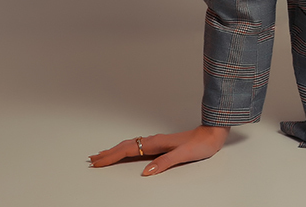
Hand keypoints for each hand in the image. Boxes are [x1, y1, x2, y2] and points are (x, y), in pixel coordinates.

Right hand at [88, 125, 228, 175]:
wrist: (213, 134)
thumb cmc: (201, 144)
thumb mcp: (184, 155)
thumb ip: (165, 162)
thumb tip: (146, 172)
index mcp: (156, 143)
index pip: (128, 150)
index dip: (111, 156)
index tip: (97, 162)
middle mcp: (154, 141)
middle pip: (125, 146)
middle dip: (108, 153)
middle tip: (92, 160)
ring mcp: (157, 141)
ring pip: (130, 145)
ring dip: (115, 150)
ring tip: (102, 155)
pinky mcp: (162, 144)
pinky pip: (138, 146)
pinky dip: (126, 149)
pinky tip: (125, 151)